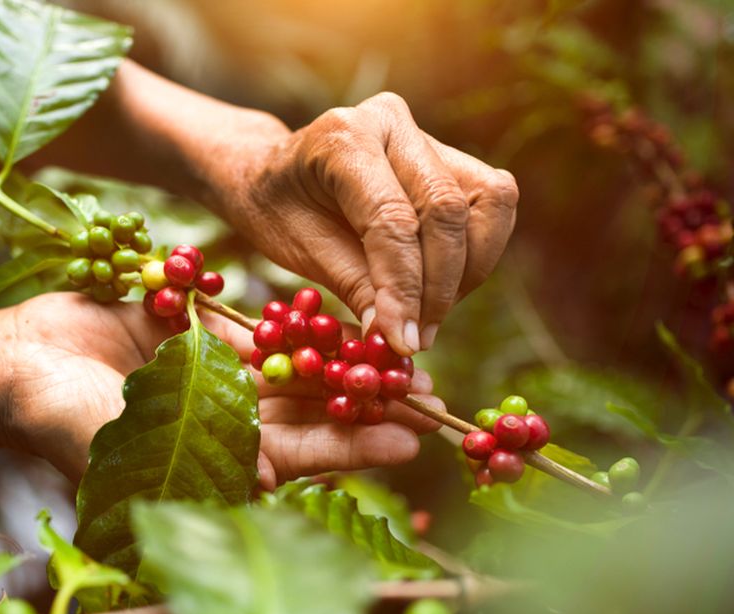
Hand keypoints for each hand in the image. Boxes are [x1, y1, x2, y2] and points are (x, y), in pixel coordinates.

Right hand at [0, 293, 443, 485]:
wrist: (11, 363)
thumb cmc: (54, 417)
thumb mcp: (123, 445)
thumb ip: (194, 459)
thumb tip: (270, 482)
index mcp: (210, 463)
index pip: (296, 458)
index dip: (353, 449)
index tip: (410, 439)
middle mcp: (218, 425)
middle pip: (307, 414)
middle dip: (364, 406)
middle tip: (430, 394)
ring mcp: (207, 379)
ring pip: (289, 370)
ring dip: (341, 362)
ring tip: (400, 351)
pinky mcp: (193, 337)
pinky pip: (254, 329)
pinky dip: (294, 324)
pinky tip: (341, 314)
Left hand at [215, 92, 518, 355]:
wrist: (270, 175)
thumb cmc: (277, 211)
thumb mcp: (297, 250)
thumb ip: (352, 285)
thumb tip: (399, 339)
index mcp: (343, 137)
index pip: (392, 220)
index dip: (404, 287)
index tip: (402, 342)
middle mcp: (391, 123)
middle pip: (447, 209)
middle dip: (439, 287)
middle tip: (416, 338)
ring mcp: (426, 135)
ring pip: (487, 203)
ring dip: (467, 272)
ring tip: (426, 316)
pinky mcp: (451, 156)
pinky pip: (490, 206)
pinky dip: (474, 256)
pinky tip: (437, 290)